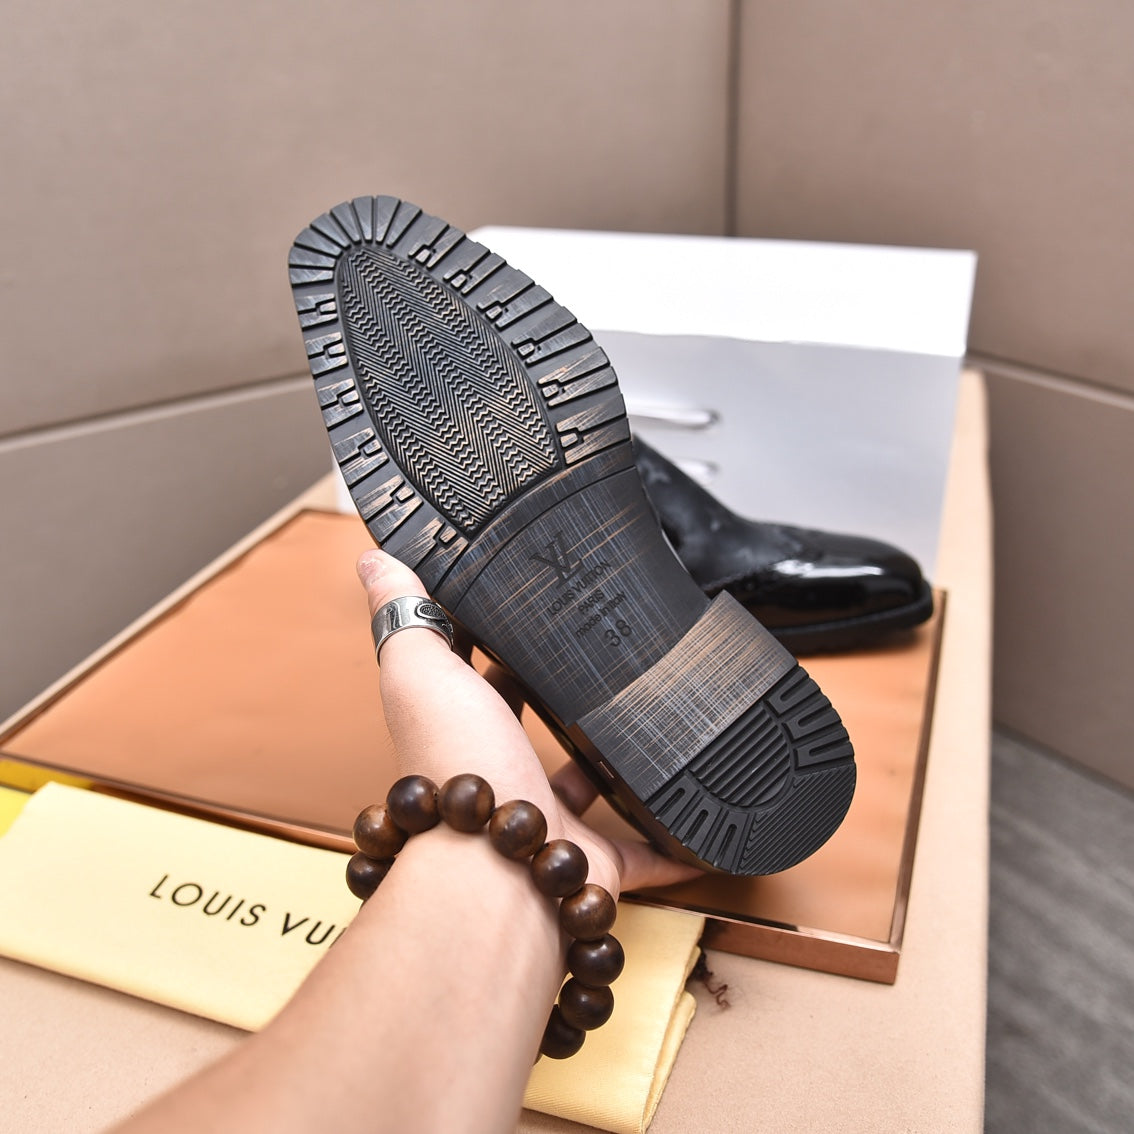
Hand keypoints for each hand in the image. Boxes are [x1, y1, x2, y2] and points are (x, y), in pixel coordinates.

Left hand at [357, 548, 701, 898]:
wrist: (494, 867)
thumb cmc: (459, 765)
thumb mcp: (424, 671)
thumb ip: (405, 614)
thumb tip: (373, 559)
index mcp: (461, 728)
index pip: (470, 677)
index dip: (487, 644)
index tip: (520, 606)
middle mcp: (498, 776)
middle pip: (524, 733)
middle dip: (552, 700)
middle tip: (593, 660)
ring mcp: (544, 821)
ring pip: (579, 791)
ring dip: (605, 766)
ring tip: (644, 726)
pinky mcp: (589, 860)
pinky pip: (638, 855)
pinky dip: (665, 848)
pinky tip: (692, 829)